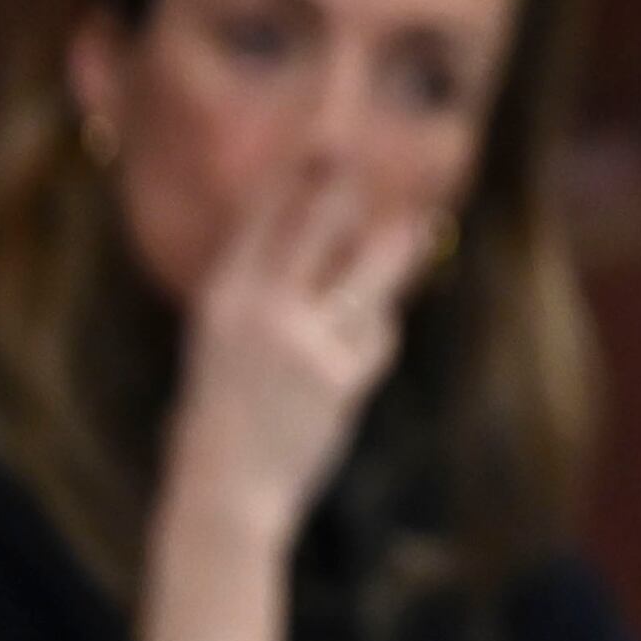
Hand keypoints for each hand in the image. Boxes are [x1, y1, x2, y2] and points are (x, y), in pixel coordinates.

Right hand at [140, 159, 426, 640]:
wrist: (224, 494)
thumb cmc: (222, 419)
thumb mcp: (223, 347)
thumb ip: (261, 300)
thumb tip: (318, 255)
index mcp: (222, 300)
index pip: (264, 222)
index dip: (294, 182)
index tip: (319, 146)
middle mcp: (261, 311)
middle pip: (316, 228)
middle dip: (341, 188)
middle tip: (363, 153)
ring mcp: (304, 341)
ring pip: (366, 278)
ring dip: (395, 253)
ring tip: (419, 227)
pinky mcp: (341, 377)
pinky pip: (376, 338)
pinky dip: (373, 343)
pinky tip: (351, 363)